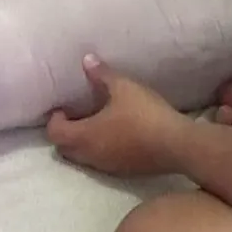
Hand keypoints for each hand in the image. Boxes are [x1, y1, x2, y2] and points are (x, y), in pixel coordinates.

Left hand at [46, 56, 190, 177]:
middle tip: (75, 115)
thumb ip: (102, 74)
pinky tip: (116, 135)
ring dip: (82, 143)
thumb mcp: (123, 87)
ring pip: (83, 158)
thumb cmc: (144, 114)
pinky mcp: (124, 172)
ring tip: (95, 123)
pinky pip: (101, 162)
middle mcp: (91, 155)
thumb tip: (86, 60)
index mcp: (85, 136)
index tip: (63, 108)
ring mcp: (107, 167)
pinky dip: (99, 149)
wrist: (177, 145)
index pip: (55, 133)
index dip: (54, 120)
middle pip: (65, 149)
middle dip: (65, 133)